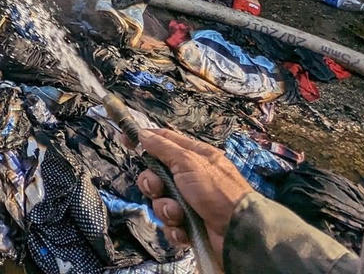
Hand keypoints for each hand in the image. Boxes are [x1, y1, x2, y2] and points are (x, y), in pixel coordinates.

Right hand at [137, 129, 252, 265]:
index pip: (163, 141)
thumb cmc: (217, 191)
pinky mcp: (190, 225)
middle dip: (152, 184)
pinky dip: (174, 228)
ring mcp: (190, 202)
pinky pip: (169, 224)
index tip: (125, 140)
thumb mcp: (189, 162)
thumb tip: (143, 133)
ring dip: (166, 209)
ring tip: (179, 214)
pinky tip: (184, 231)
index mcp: (193, 156)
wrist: (238, 232)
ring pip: (160, 201)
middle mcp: (190, 177)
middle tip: (159, 189)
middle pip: (156, 174)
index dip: (144, 139)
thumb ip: (163, 148)